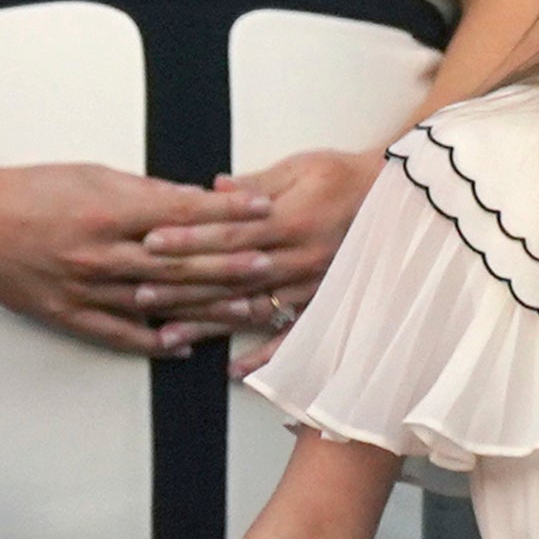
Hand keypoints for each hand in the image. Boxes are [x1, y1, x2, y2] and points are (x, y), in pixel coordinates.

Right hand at [0, 150, 261, 355]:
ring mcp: (86, 288)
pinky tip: (183, 347)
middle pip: (179, 264)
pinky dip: (153, 342)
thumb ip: (145, 192)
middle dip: (229, 266)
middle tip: (269, 267)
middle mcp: (102, 253)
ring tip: (245, 311)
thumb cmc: (33, 189)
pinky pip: (118, 334)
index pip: (185, 214)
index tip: (263, 211)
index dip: (228, 214)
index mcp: (110, 212)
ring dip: (205, 309)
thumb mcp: (94, 175)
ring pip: (157, 304)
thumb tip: (193, 200)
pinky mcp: (67, 314)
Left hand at [145, 143, 382, 337]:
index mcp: (290, 221)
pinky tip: (234, 371)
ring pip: (251, 310)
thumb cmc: (343, 176)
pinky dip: (264, 357)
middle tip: (141, 294)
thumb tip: (214, 189)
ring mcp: (311, 286)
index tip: (151, 243)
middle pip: (231, 277)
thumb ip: (257, 183)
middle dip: (183, 286)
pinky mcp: (322, 302)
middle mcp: (299, 259)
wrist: (397, 199)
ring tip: (168, 336)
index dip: (188, 240)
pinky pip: (292, 336)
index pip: (228, 235)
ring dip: (208, 326)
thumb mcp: (301, 167)